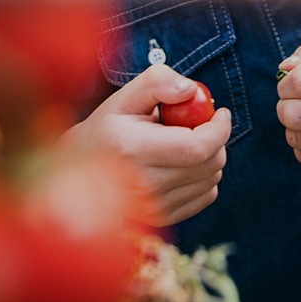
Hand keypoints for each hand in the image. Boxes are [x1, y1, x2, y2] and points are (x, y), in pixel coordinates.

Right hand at [63, 64, 230, 225]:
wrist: (80, 170)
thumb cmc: (108, 128)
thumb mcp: (126, 96)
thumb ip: (159, 82)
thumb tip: (191, 90)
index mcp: (135, 150)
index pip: (198, 147)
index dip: (220, 128)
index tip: (220, 112)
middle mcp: (145, 185)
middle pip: (210, 164)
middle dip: (216, 139)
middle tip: (201, 124)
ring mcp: (154, 207)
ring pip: (211, 180)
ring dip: (210, 158)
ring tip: (185, 143)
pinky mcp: (162, 219)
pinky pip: (205, 196)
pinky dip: (204, 178)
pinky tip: (183, 164)